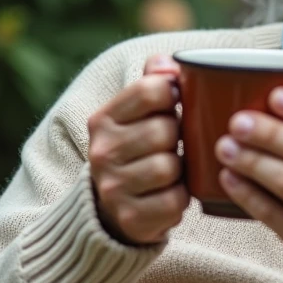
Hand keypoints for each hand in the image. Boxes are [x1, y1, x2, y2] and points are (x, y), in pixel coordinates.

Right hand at [87, 54, 187, 245]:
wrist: (113, 208)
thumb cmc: (136, 148)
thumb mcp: (136, 113)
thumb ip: (152, 81)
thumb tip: (168, 63)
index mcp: (103, 119)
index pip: (151, 89)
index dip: (174, 95)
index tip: (175, 105)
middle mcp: (102, 152)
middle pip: (165, 130)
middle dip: (179, 137)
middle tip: (173, 144)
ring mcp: (113, 188)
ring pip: (169, 166)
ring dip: (181, 169)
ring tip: (172, 170)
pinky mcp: (130, 218)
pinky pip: (175, 200)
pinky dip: (181, 197)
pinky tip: (170, 193)